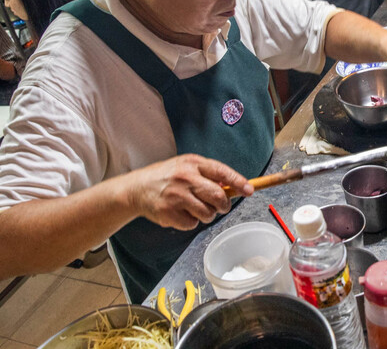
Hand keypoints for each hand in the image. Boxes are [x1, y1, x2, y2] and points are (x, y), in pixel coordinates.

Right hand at [127, 154, 252, 229]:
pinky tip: (181, 213)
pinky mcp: (169, 213)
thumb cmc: (168, 177)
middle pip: (218, 196)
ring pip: (208, 214)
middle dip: (224, 205)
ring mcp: (176, 196)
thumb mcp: (187, 166)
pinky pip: (192, 224)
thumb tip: (234, 187)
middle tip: (221, 207)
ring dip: (207, 215)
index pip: (222, 172)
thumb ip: (208, 174)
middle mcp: (185, 178)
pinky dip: (191, 222)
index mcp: (193, 163)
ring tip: (195, 208)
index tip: (250, 190)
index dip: (238, 182)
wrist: (137, 188)